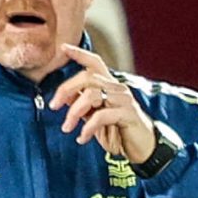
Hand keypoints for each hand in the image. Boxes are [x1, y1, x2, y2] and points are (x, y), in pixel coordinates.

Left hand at [48, 44, 155, 163]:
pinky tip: (82, 138)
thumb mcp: (95, 118)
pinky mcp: (127, 114)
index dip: (79, 54)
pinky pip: (100, 116)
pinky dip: (87, 128)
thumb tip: (65, 96)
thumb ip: (83, 106)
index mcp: (110, 86)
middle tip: (53, 106)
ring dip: (73, 113)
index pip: (95, 62)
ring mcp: (123, 100)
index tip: (63, 48)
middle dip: (66, 90)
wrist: (143, 149)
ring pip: (91, 95)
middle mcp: (117, 88)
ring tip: (67, 128)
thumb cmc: (119, 133)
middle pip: (87, 77)